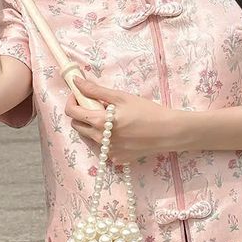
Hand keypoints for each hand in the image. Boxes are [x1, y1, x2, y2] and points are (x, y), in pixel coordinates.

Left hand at [65, 76, 181, 158]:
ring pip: (89, 137)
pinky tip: (121, 132)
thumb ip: (95, 90)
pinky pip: (104, 148)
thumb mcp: (121, 97)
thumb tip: (76, 81)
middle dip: (81, 114)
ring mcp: (108, 152)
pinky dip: (106, 139)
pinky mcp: (117, 159)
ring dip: (93, 126)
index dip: (72, 101)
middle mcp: (100, 140)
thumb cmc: (147, 111)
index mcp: (99, 122)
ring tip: (111, 119)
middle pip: (78, 126)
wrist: (169, 132)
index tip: (79, 94)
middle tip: (96, 105)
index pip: (72, 113)